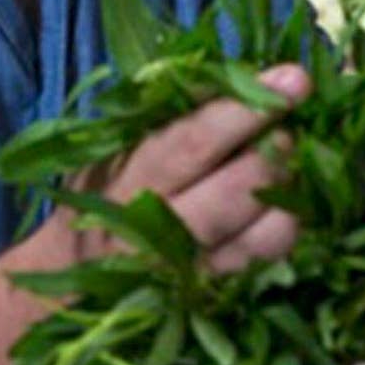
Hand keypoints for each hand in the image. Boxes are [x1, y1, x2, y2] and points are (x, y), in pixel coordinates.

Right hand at [47, 63, 310, 274]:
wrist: (72, 273)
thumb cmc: (104, 186)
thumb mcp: (113, 144)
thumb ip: (161, 112)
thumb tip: (232, 72)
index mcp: (128, 178)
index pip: (191, 142)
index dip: (243, 111)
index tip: (288, 79)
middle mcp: (158, 230)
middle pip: (230, 194)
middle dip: (273, 151)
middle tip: (292, 123)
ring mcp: (191, 270)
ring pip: (258, 237)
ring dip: (287, 192)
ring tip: (291, 159)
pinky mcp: (215, 292)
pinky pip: (264, 263)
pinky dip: (285, 226)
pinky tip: (287, 198)